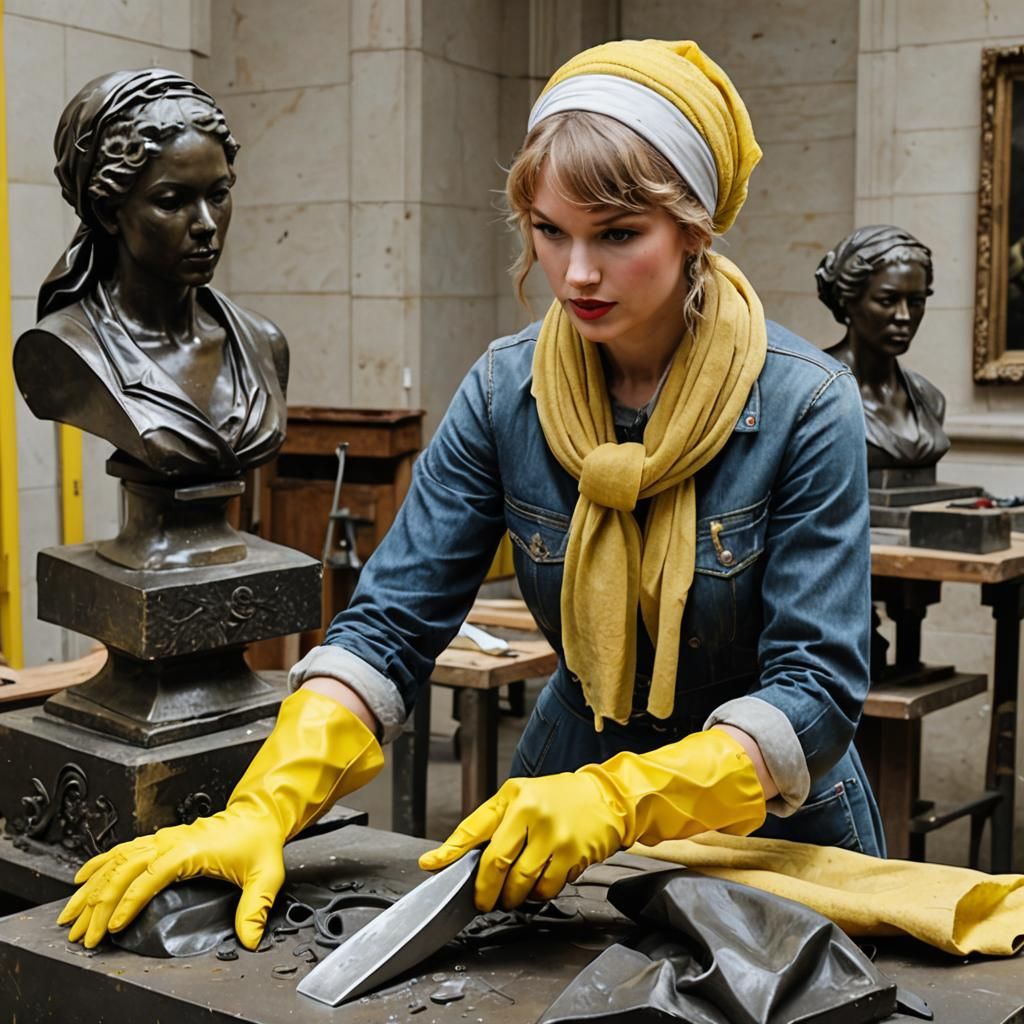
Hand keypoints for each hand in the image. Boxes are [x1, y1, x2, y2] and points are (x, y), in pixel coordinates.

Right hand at [57, 808, 285, 949]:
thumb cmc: (258, 841)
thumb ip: (256, 907)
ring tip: (70, 915)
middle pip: (124, 870)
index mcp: (191, 850)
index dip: (129, 902)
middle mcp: (171, 841)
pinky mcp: (159, 840)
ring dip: (91, 888)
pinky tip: (81, 879)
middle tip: (84, 935)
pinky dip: (98, 864)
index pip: (151, 876)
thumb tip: (249, 938)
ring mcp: (162, 839)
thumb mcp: (265, 875)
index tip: (114, 926)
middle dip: (99, 904)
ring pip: (116, 861)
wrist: (258, 815)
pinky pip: (122, 850)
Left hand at [418, 771, 625, 910]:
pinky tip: (541, 881)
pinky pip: (546, 888)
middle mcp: (533, 814)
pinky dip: (539, 893)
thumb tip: (455, 851)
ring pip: (521, 882)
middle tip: (484, 900)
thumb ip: (490, 821)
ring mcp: (554, 836)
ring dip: (513, 896)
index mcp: (514, 797)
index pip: (474, 828)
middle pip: (497, 864)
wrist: (606, 797)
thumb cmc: (558, 797)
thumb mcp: (520, 795)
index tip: (430, 864)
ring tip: (514, 892)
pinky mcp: (574, 855)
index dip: (450, 851)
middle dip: (485, 891)